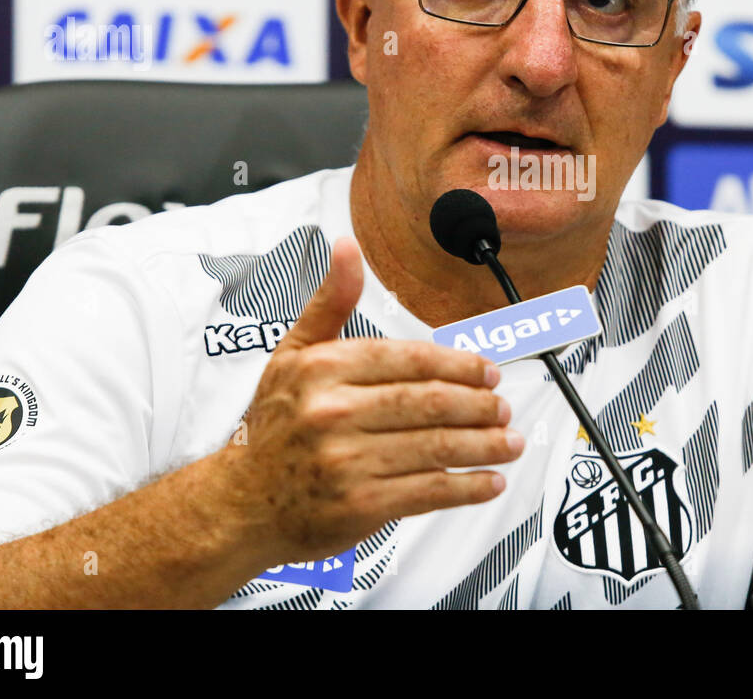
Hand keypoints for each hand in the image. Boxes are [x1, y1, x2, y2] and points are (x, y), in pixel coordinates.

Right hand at [227, 235, 522, 566]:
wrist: (242, 502)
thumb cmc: (276, 426)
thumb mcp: (293, 354)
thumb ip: (330, 302)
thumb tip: (347, 247)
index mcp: (324, 368)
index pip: (410, 359)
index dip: (459, 364)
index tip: (487, 371)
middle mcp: (334, 412)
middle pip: (430, 402)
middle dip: (479, 404)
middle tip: (503, 406)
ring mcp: (347, 461)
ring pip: (436, 446)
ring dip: (484, 444)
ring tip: (509, 441)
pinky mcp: (360, 505)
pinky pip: (428, 491)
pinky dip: (467, 487)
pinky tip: (490, 481)